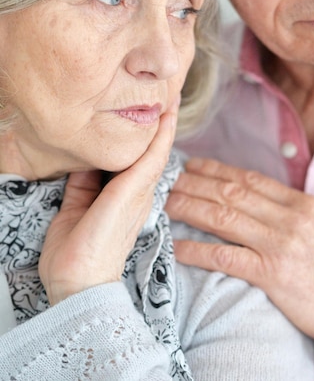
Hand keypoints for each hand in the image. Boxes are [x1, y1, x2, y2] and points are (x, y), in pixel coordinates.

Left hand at [39, 102, 177, 305]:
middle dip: (161, 126)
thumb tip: (84, 162)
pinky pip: (154, 154)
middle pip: (153, 153)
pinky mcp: (135, 189)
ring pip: (158, 150)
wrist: (78, 282)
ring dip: (166, 124)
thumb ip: (83, 184)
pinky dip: (162, 133)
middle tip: (168, 99)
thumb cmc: (75, 254)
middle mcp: (138, 194)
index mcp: (125, 200)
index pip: (137, 163)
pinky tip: (167, 114)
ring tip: (172, 98)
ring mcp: (140, 192)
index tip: (147, 117)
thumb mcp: (75, 208)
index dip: (145, 139)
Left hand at [166, 157, 313, 344]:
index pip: (250, 178)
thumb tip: (249, 194)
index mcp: (300, 202)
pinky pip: (226, 257)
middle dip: (196, 183)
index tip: (193, 165)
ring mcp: (280, 244)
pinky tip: (177, 247)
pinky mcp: (272, 274)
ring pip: (224, 218)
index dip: (217, 169)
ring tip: (167, 204)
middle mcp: (289, 218)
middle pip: (232, 192)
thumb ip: (285, 207)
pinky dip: (198, 251)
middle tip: (170, 179)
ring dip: (191, 208)